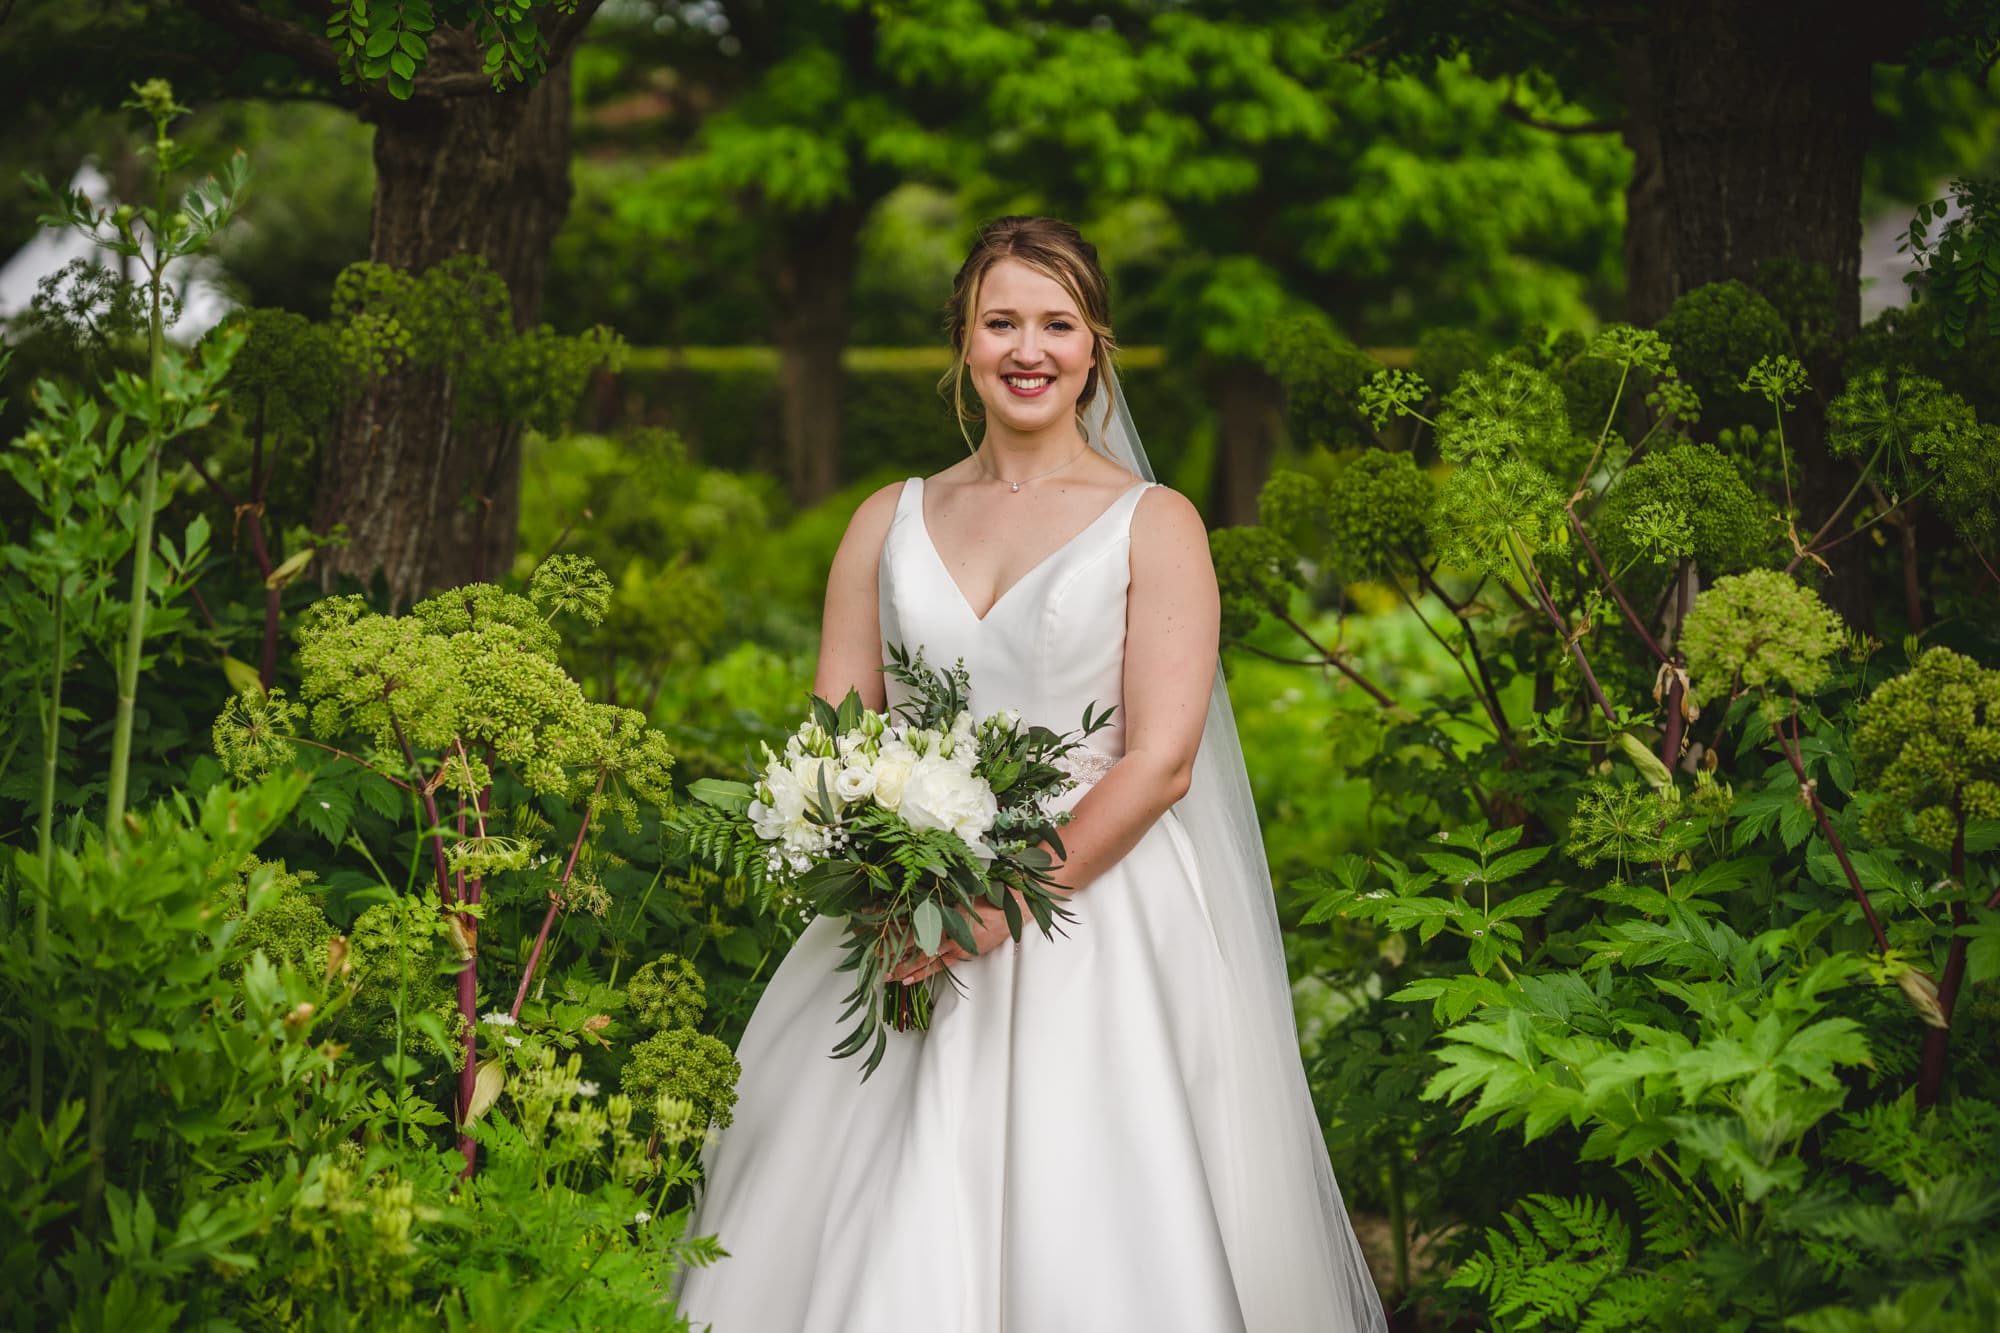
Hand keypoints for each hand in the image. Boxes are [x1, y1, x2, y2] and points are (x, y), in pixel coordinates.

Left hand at [887, 896, 1019, 985]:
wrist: (1014, 907)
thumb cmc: (987, 895)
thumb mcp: (959, 893)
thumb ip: (939, 901)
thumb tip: (916, 902)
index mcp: (946, 917)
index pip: (914, 931)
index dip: (895, 940)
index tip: (878, 944)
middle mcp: (949, 934)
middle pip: (917, 949)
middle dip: (897, 959)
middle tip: (878, 967)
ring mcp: (958, 946)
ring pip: (927, 960)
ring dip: (907, 970)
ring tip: (890, 977)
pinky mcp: (966, 953)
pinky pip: (942, 964)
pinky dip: (925, 972)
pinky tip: (912, 979)